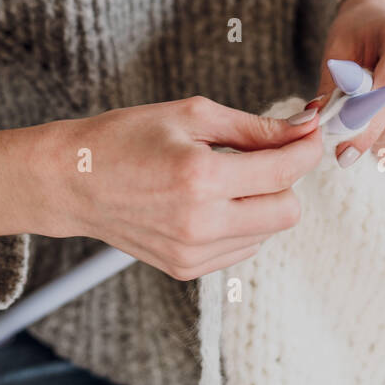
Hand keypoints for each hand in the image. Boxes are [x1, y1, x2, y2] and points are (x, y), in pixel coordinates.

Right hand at [24, 96, 324, 279]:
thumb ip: (254, 127)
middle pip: (287, 211)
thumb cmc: (127, 136)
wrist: (73, 181)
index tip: (310, 133)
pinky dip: (242, 224)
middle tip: (263, 155)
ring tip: (227, 177)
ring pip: (268, 233)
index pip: (283, 172)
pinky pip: (242, 249)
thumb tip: (304, 127)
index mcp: (202, 177)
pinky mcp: (185, 269)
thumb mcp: (192, 115)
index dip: (305, 149)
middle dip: (285, 180)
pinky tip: (213, 201)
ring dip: (262, 203)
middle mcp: (201, 223)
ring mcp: (193, 252)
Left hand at [309, 0, 384, 168]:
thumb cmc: (357, 36)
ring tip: (361, 129)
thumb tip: (324, 125)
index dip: (368, 119)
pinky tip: (377, 133)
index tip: (343, 146)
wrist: (382, 24)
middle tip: (348, 141)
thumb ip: (333, 89)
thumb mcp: (338, 52)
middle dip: (378, 134)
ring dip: (383, 144)